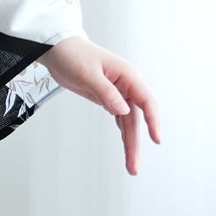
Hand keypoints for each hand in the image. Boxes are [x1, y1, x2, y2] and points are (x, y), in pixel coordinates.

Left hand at [41, 33, 161, 174]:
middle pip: (136, 119)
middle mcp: (127, 85)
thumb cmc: (73, 55)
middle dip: (135, 143)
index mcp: (127, 75)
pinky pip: (120, 119)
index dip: (153, 121)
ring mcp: (118, 92)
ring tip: (131, 166)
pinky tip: (126, 146)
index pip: (146, 101)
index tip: (157, 140)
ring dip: (129, 142)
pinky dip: (123, 132)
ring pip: (128, 122)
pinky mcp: (108, 98)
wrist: (58, 49)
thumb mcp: (87, 74)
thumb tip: (124, 110)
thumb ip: (106, 92)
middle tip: (134, 167)